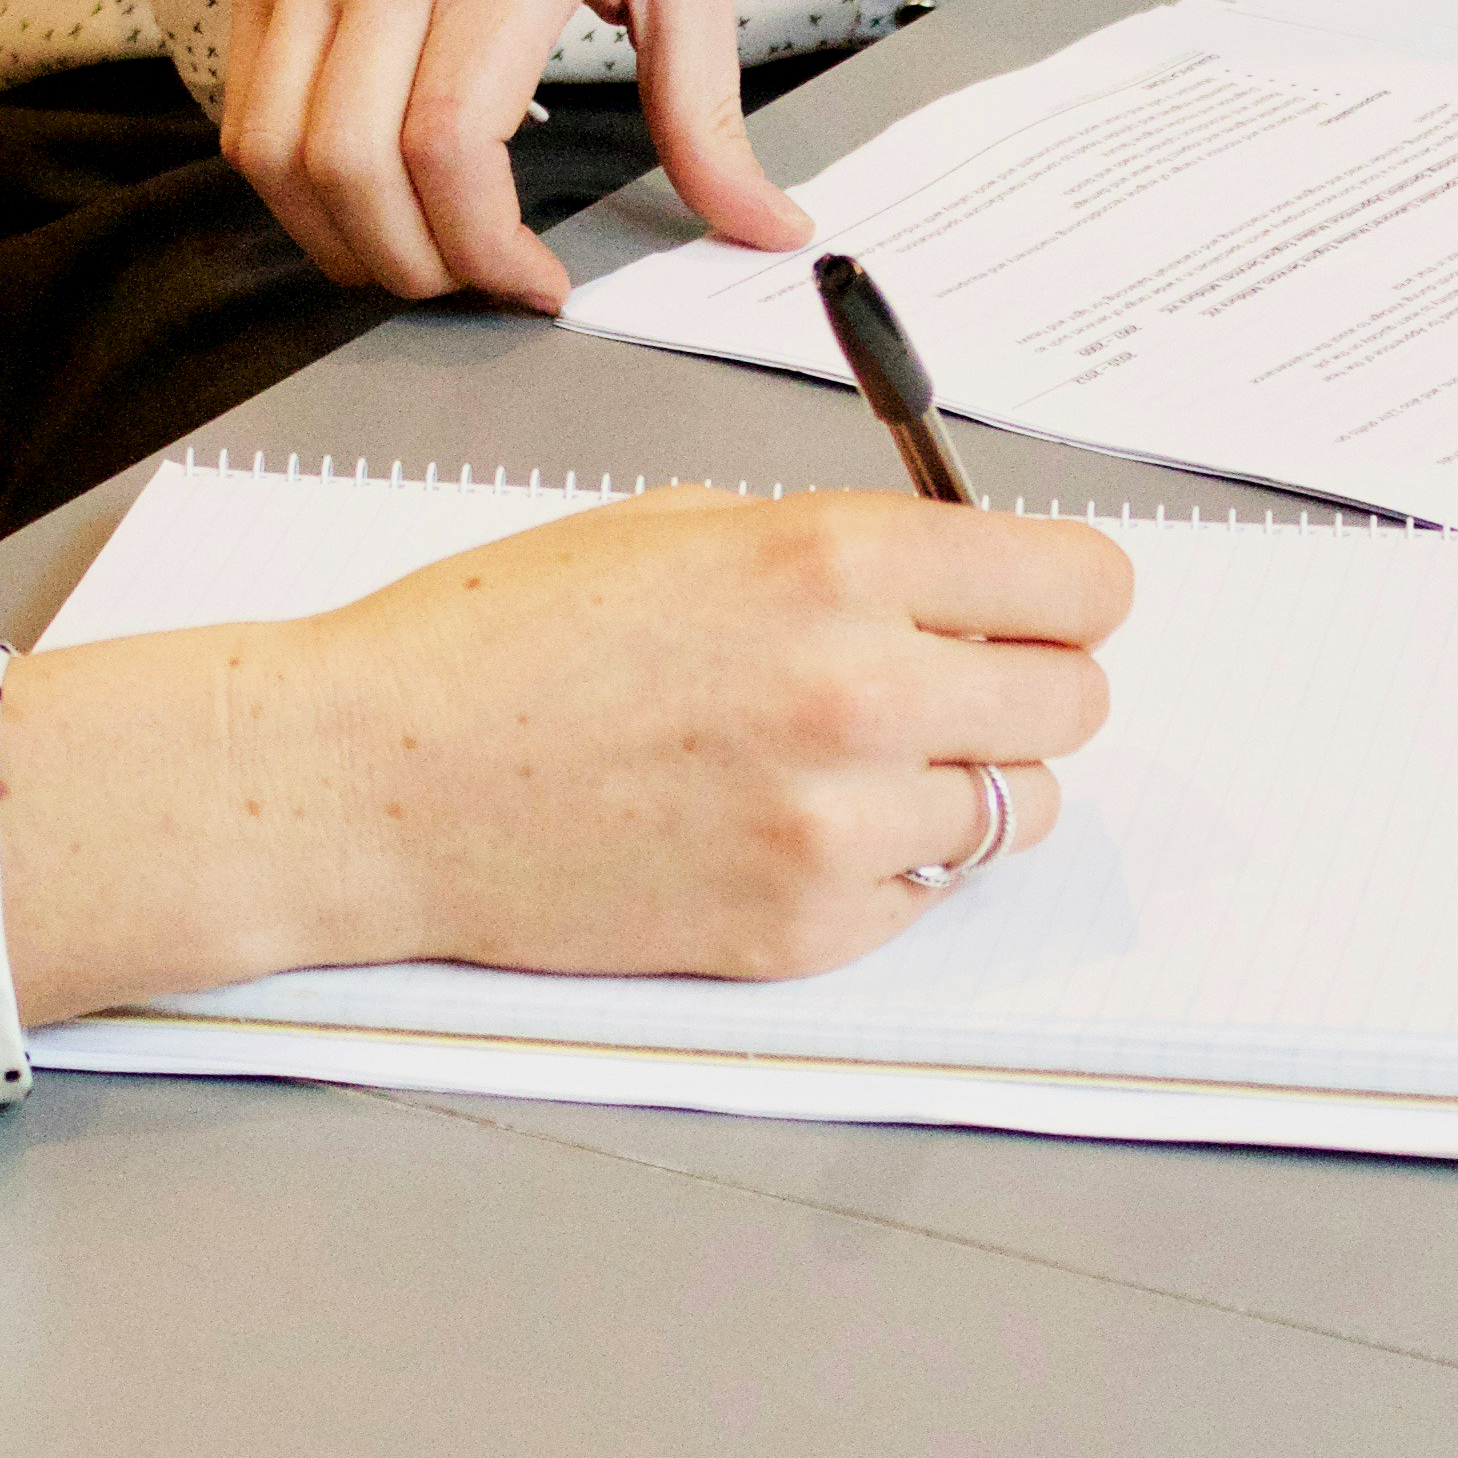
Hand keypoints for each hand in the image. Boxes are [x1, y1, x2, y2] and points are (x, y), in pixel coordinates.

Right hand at [0, 489, 1133, 1018]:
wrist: (376, 779)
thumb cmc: (502, 640)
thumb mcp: (686, 526)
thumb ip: (845, 550)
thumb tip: (966, 582)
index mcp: (835, 561)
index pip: (1081, 585)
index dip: (1065, 592)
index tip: (1042, 603)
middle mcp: (860, 691)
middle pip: (1074, 702)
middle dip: (1022, 684)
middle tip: (948, 681)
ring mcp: (836, 827)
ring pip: (1015, 811)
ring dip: (961, 783)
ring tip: (851, 761)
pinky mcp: (801, 931)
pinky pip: (923, 897)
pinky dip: (883, 868)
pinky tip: (781, 826)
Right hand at [226, 0, 808, 308]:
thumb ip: (710, 107)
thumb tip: (765, 227)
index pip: (451, 137)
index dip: (484, 246)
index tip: (537, 282)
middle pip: (353, 164)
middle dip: (415, 266)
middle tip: (476, 281)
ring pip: (278, 152)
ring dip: (340, 241)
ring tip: (415, 254)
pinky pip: (245, 113)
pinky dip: (292, 187)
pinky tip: (361, 197)